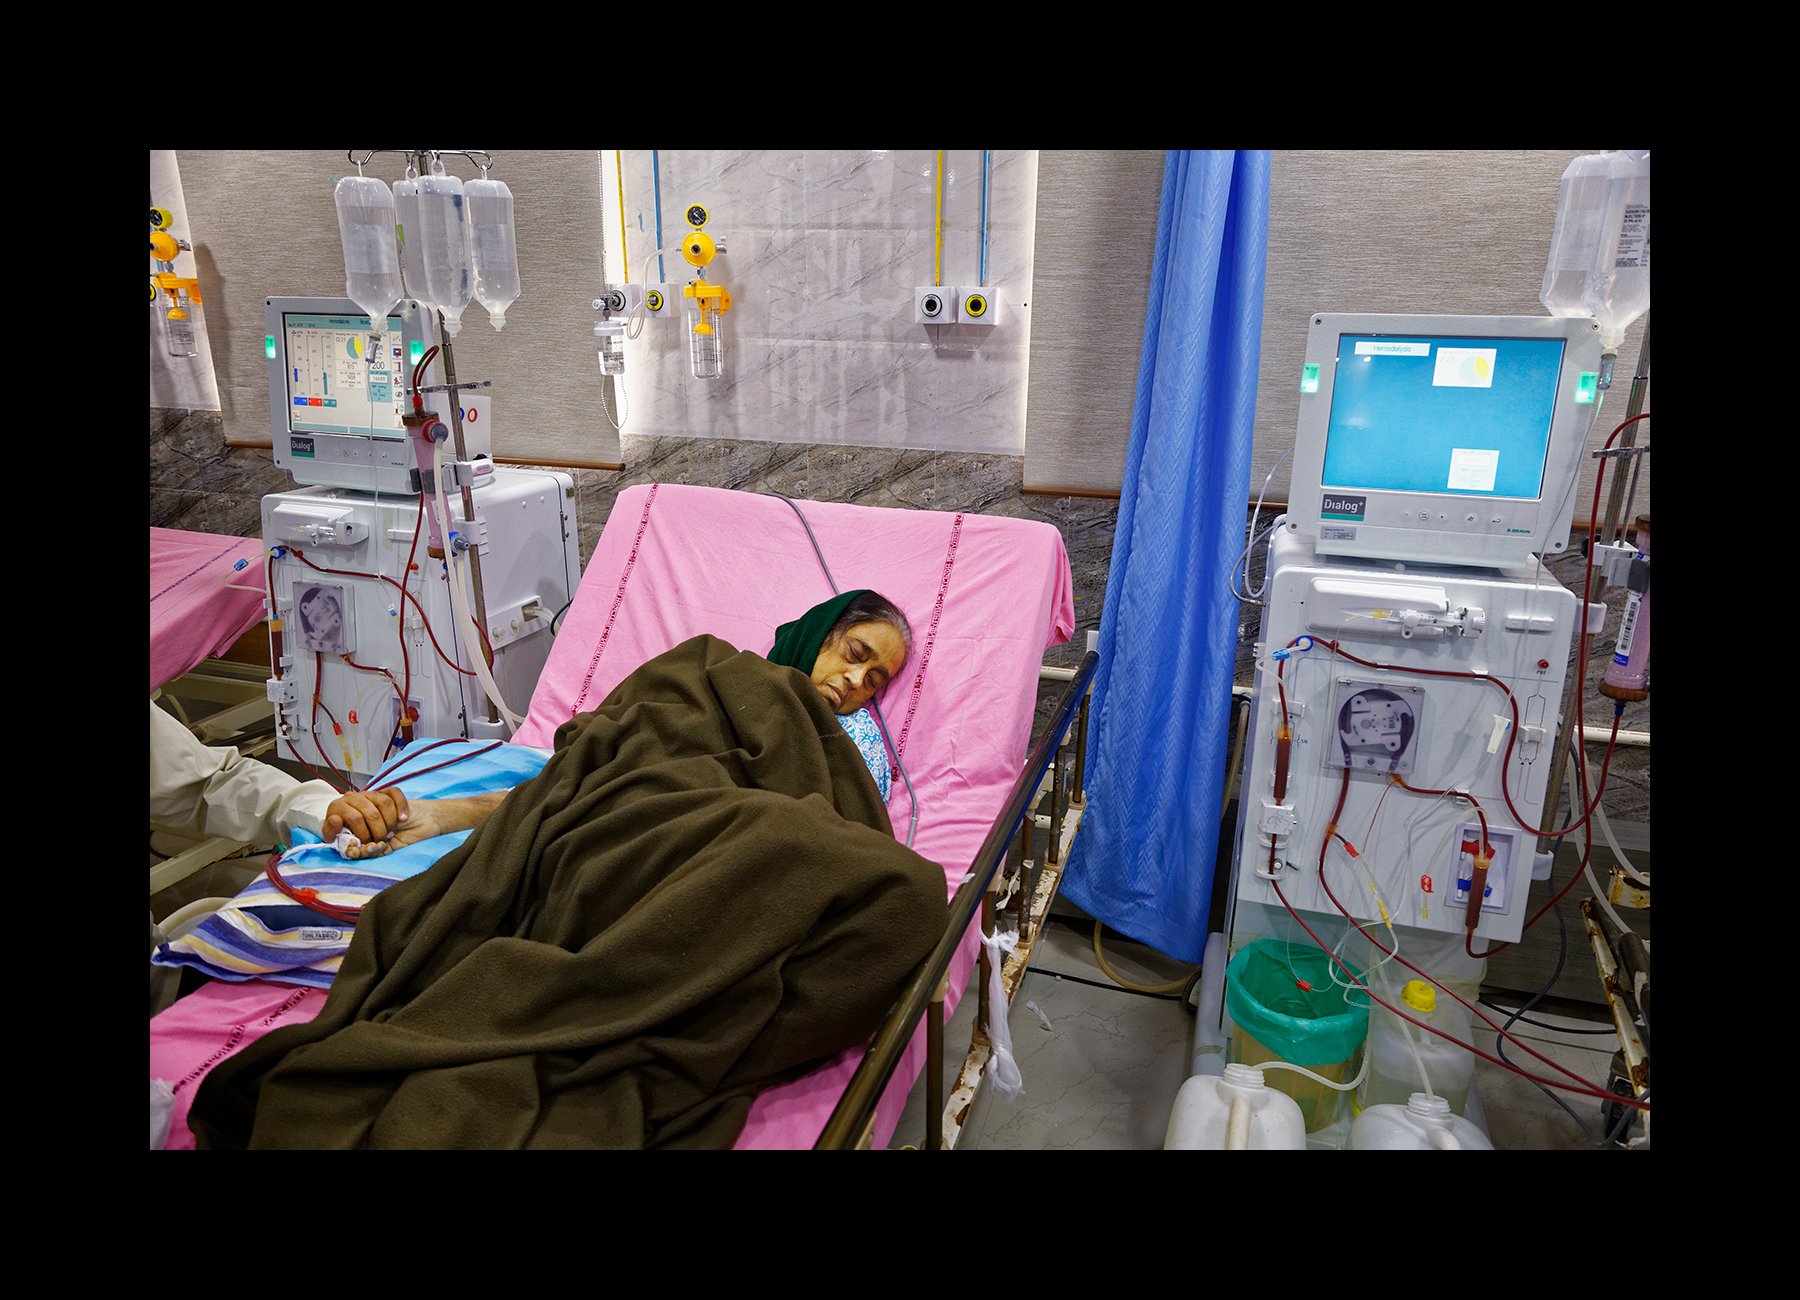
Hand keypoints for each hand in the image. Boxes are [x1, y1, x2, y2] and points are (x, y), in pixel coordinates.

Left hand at [324, 788, 408, 850]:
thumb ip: (334, 835)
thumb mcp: (339, 841)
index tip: (368, 844)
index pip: (355, 818)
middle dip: (379, 831)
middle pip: (372, 813)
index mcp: (338, 807)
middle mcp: (353, 797)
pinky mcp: (384, 791)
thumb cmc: (350, 837)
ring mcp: (369, 793)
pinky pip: (395, 794)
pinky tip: (402, 818)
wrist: (370, 828)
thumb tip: (335, 820)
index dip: (364, 834)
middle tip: (381, 841)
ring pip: (384, 803)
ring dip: (390, 822)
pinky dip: (401, 807)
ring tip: (389, 833)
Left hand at [332, 793, 503, 859]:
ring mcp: (373, 798)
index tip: (355, 848)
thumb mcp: (385, 849)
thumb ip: (368, 850)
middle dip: (373, 835)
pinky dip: (398, 810)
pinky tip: (404, 818)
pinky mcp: (390, 791)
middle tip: (385, 840)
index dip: (347, 837)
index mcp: (352, 823)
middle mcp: (359, 808)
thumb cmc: (404, 837)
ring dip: (387, 823)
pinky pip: (389, 798)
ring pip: (374, 810)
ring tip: (394, 830)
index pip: (339, 823)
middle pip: (357, 819)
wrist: (429, 822)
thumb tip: (352, 851)